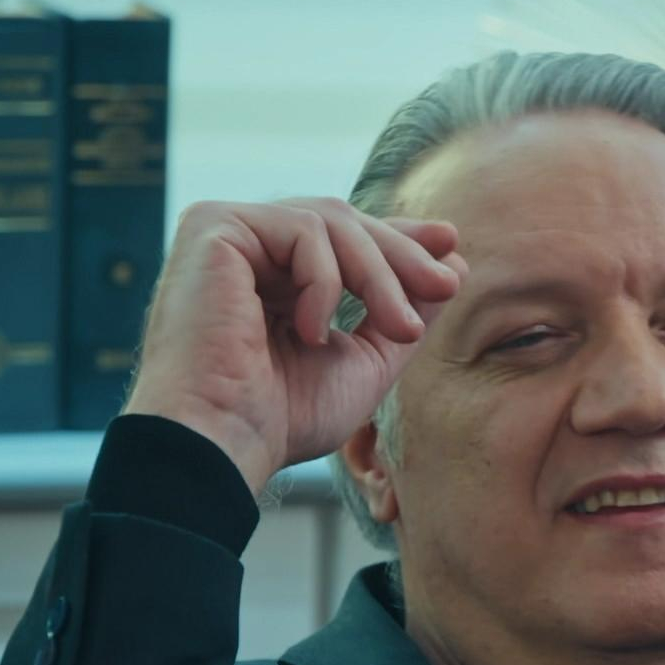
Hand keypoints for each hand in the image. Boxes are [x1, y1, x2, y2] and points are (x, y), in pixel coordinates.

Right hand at [122, 197, 464, 494]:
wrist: (223, 443)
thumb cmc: (282, 419)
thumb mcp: (364, 361)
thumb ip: (403, 310)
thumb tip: (453, 260)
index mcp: (271, 279)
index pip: (342, 239)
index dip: (398, 238)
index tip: (450, 244)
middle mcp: (244, 250)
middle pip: (342, 221)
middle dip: (402, 255)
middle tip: (445, 285)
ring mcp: (224, 233)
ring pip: (331, 221)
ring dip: (379, 276)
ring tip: (398, 329)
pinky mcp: (211, 225)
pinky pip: (302, 229)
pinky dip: (325, 281)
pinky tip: (311, 332)